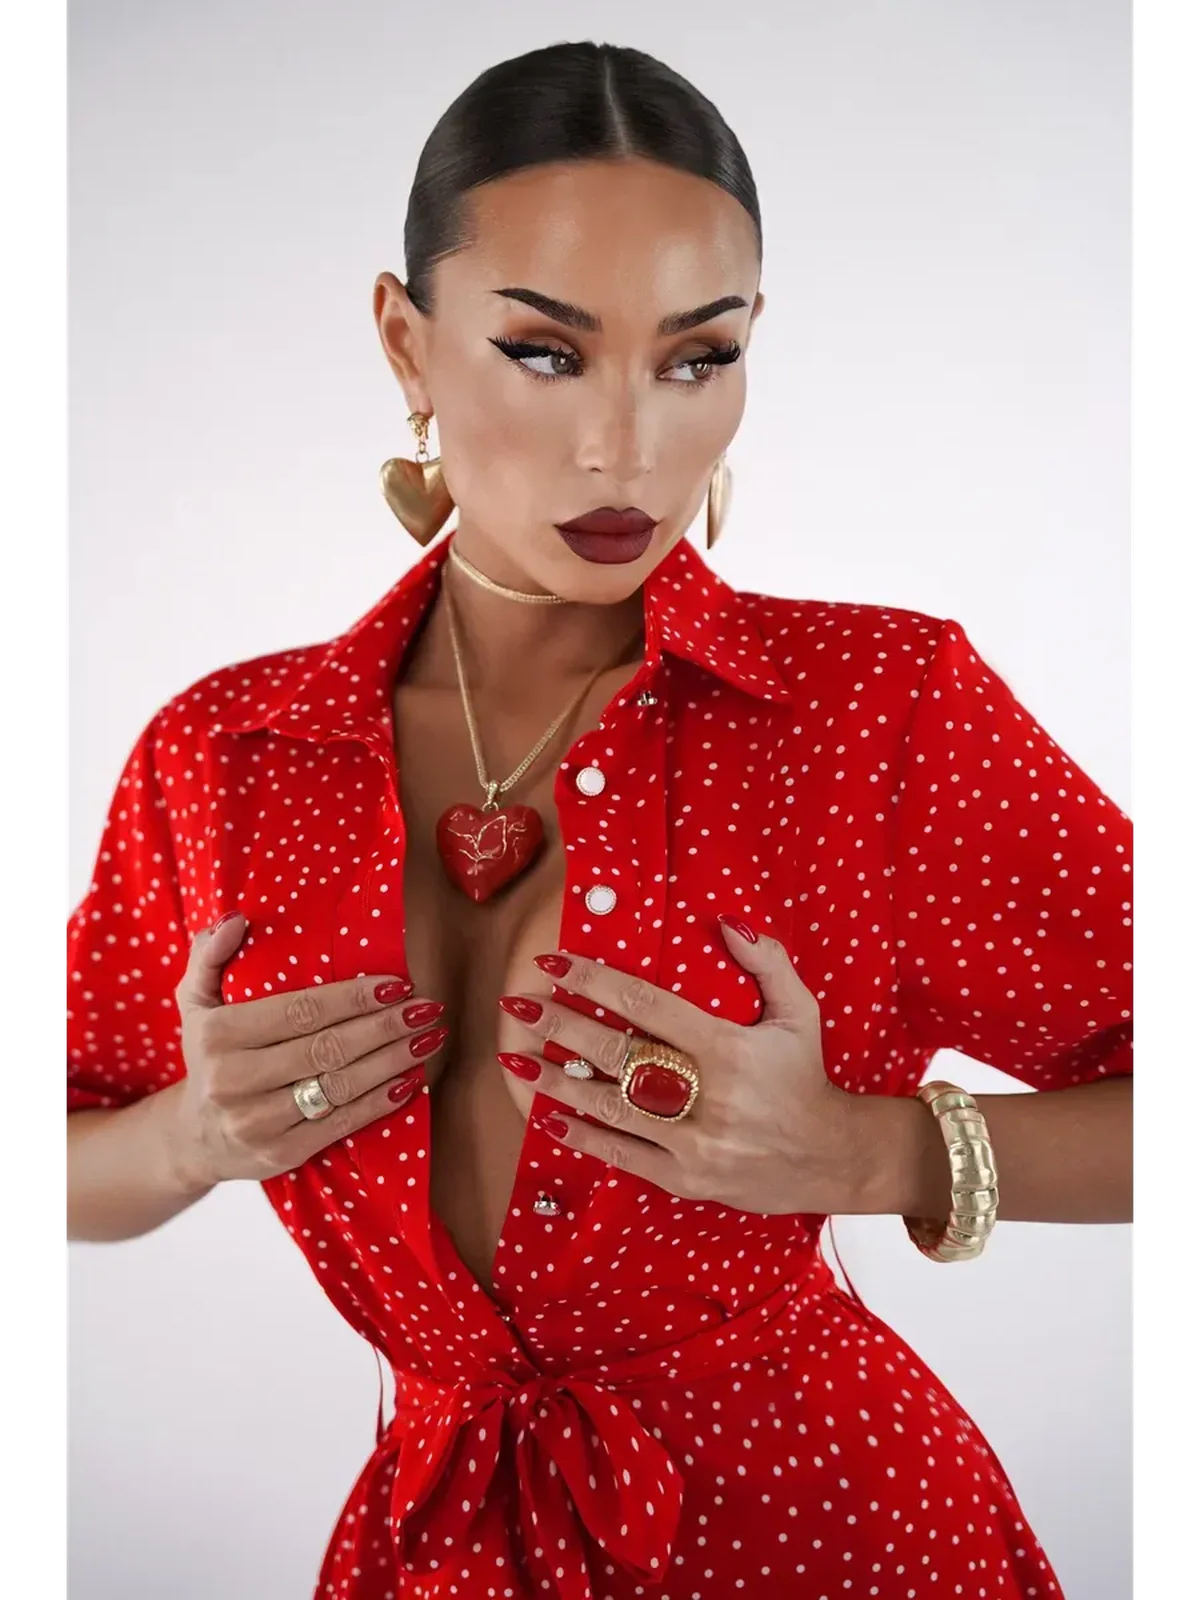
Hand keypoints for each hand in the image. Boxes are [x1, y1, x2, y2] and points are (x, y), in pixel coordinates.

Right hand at [167, 913, 447, 1188]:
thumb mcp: (195, 1001)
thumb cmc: (209, 1055)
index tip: (397, 984)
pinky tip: (412, 1081)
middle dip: (385, 1026)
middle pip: (327, 1048)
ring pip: (341, 1085)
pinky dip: (382, 1101)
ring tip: (429, 1038)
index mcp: (216, 1035)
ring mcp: (256, 1122)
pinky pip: (342, 1123)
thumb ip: (209, 956)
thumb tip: (237, 920)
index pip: (299, 1011)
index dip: (352, 998)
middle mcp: (232, 1081)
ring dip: (393, 1061)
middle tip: (428, 1007)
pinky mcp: (281, 1154)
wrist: (195, 1138)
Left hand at [496, 917, 857, 1215]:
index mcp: (730, 1049)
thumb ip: (766, 961)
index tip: (556, 964)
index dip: (596, 982)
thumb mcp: (799, 1012)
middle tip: (519, 1006)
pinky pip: (624, 1154)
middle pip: (617, 1055)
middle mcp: (708, 1096)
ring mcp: (695, 1143)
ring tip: (517, 1061)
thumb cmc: (805, 1075)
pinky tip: (552, 1116)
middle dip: (561, 1027)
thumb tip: (726, 921)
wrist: (831, 1156)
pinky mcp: (687, 1178)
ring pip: (611, 1107)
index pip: (648, 1006)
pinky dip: (585, 1135)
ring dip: (558, 1082)